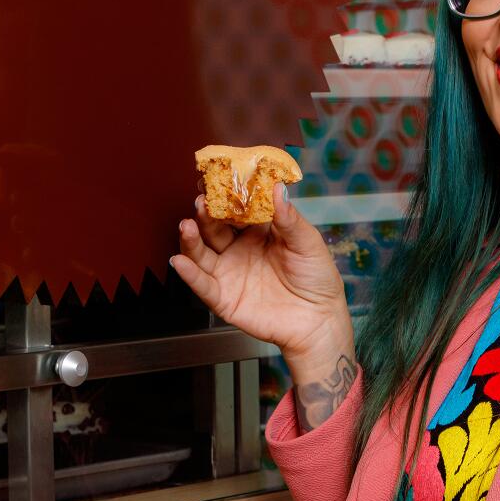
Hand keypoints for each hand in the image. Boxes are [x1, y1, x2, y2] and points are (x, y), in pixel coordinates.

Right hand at [170, 184, 351, 365]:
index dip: (226, 197)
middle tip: (202, 200)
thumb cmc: (317, 278)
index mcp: (258, 232)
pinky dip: (189, 274)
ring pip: (201, 253)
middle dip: (205, 214)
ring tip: (187, 225)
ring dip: (191, 239)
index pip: (235, 210)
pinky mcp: (224, 299)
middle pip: (213, 228)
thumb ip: (289, 218)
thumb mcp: (307, 243)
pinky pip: (203, 285)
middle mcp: (238, 250)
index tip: (217, 180)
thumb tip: (278, 187)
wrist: (319, 320)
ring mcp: (229, 273)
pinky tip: (180, 261)